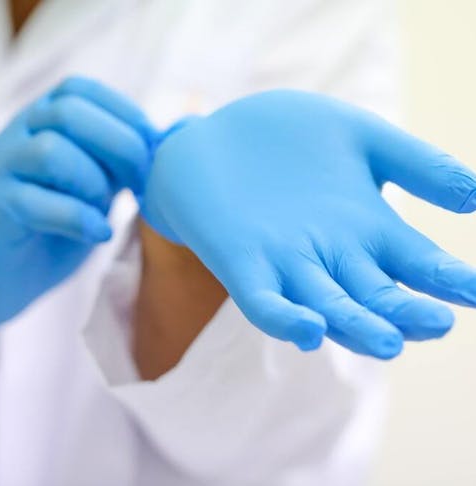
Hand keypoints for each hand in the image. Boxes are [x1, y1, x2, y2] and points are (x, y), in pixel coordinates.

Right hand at [0, 77, 153, 328]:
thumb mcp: (95, 181)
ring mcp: (2, 169)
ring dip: (92, 182)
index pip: (81, 90)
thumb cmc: (61, 220)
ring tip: (105, 207)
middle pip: (69, 112)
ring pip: (50, 152)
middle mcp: (19, 135)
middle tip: (137, 182)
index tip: (151, 148)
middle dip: (121, 146)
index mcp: (44, 120)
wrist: (12, 267)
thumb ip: (118, 160)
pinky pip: (34, 203)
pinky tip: (98, 233)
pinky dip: (79, 218)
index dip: (126, 114)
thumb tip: (166, 141)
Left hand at [143, 90, 475, 358]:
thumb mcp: (359, 138)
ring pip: (328, 306)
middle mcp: (331, 255)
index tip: (473, 290)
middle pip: (375, 295)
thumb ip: (414, 163)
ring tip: (386, 342)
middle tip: (437, 324)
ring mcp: (286, 263)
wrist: (219, 135)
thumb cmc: (288, 135)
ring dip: (355, 327)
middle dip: (404, 313)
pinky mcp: (242, 264)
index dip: (445, 278)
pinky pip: (264, 302)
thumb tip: (475, 197)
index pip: (414, 262)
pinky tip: (310, 330)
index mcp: (365, 228)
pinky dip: (285, 319)